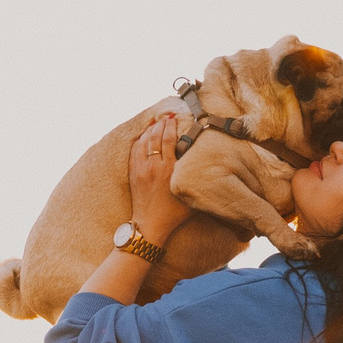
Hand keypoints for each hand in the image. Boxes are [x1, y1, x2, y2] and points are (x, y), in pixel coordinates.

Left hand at [127, 115, 191, 243]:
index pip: (168, 140)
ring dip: (149, 130)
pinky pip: (134, 151)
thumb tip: (207, 167)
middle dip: (161, 124)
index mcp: (169, 170)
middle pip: (155, 137)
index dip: (171, 126)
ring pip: (143, 142)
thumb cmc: (174, 214)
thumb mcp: (191, 196)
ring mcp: (141, 170)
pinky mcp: (134, 174)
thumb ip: (195, 179)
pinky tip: (143, 135)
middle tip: (167, 116)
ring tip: (156, 122)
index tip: (174, 118)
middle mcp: (154, 167)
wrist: (150, 226)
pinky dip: (139, 140)